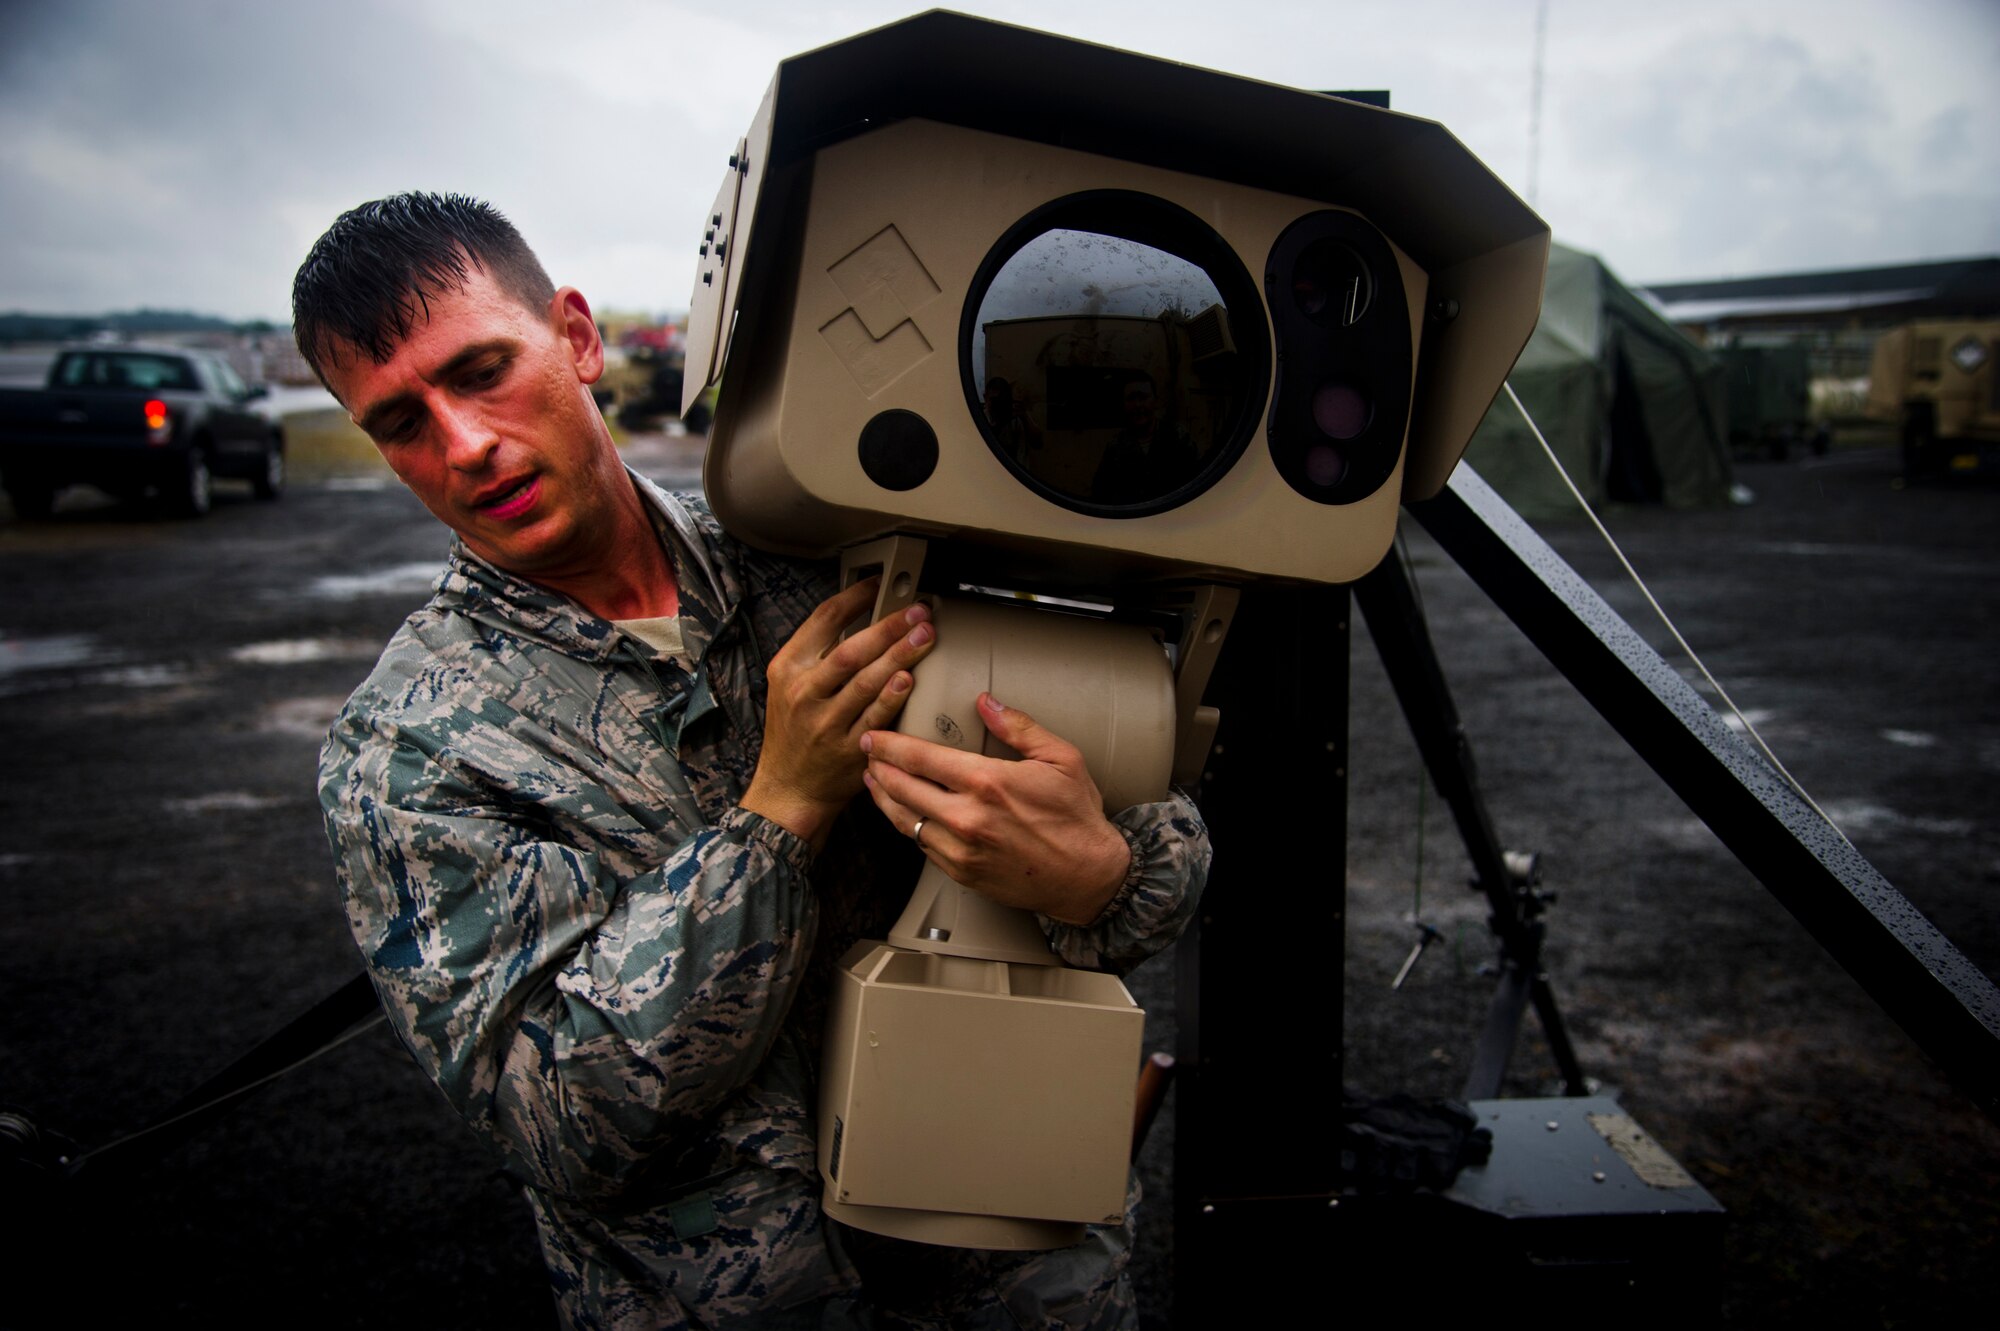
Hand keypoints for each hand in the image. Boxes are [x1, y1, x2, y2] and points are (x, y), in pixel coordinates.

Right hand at [741, 579, 935, 850]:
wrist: (788, 787)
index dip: (856, 597)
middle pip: (850, 650)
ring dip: (899, 655)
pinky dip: (893, 697)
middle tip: (918, 611)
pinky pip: (875, 718)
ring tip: (925, 636)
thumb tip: (865, 615)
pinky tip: (910, 679)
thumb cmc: (794, 731)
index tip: (882, 585)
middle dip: (888, 627)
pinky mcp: (848, 748)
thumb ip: (819, 653)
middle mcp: (804, 693)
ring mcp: (826, 723)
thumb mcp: (789, 685)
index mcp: (788, 668)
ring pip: (866, 682)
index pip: (823, 620)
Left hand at [861, 693, 1130, 924]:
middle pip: (902, 789)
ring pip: (904, 821)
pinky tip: (905, 813)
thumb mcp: (1061, 759)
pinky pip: (922, 846)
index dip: (890, 745)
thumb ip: (1019, 727)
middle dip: (878, 768)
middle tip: (867, 753)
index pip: (921, 758)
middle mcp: (967, 818)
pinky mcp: (961, 874)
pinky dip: (908, 826)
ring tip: (874, 781)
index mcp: (988, 783)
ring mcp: (961, 850)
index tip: (876, 736)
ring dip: (884, 799)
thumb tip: (986, 702)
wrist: (1088, 877)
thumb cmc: (1077, 818)